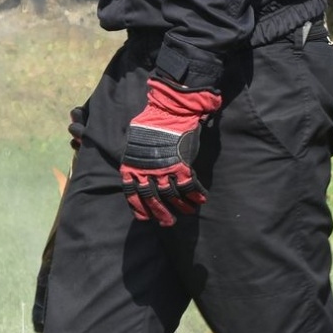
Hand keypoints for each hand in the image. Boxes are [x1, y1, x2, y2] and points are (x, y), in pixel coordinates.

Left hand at [119, 76, 221, 225]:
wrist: (170, 109)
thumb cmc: (151, 122)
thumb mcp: (136, 140)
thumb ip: (137, 156)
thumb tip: (136, 167)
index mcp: (133, 165)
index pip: (132, 193)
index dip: (139, 207)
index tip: (144, 218)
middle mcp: (147, 170)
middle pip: (152, 198)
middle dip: (160, 213)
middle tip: (167, 223)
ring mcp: (165, 168)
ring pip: (171, 195)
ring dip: (180, 206)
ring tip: (187, 212)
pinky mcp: (181, 165)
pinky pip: (189, 185)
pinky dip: (195, 194)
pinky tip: (200, 200)